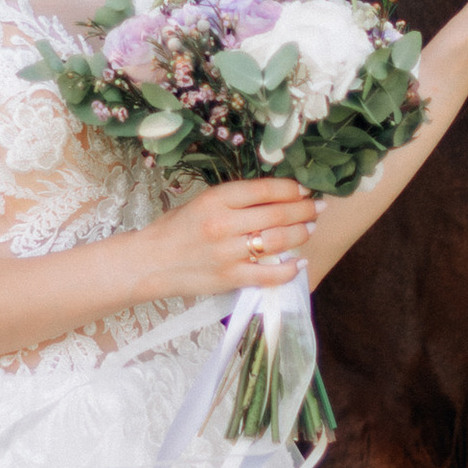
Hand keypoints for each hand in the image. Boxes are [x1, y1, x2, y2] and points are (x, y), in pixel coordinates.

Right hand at [136, 175, 319, 297]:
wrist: (149, 263)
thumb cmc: (175, 230)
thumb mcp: (201, 203)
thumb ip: (234, 200)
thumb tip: (274, 197)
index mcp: (216, 200)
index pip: (264, 190)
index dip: (291, 189)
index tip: (304, 189)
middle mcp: (224, 224)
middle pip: (276, 214)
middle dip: (303, 210)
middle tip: (318, 208)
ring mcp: (228, 253)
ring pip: (276, 241)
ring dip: (299, 234)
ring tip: (310, 229)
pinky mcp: (230, 278)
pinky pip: (268, 274)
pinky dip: (288, 269)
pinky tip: (298, 263)